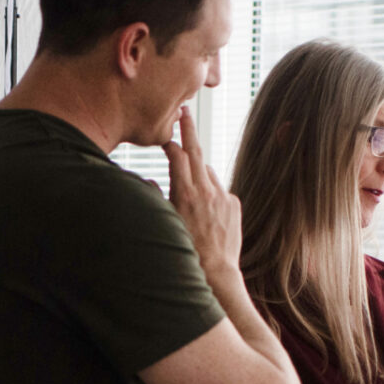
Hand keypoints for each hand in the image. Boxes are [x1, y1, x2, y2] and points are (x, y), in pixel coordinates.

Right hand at [162, 105, 241, 278]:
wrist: (215, 272)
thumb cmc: (185, 252)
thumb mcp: (165, 224)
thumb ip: (157, 199)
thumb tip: (150, 183)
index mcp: (184, 193)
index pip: (177, 155)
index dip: (171, 142)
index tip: (167, 135)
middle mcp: (205, 190)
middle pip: (196, 151)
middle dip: (189, 129)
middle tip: (185, 111)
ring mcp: (222, 196)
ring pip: (208, 172)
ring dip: (199, 173)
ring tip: (192, 191)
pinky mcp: (234, 204)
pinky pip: (220, 190)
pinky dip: (212, 193)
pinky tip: (207, 212)